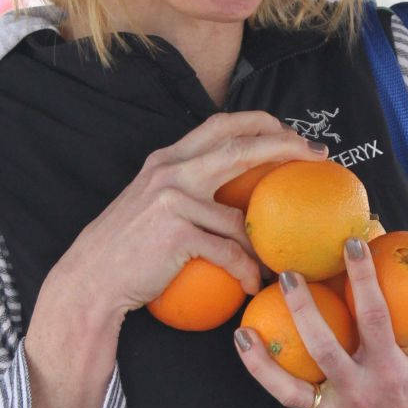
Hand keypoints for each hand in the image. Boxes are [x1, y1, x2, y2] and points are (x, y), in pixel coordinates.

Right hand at [24, 114, 325, 407]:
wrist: (90, 280)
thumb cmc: (127, 251)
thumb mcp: (153, 206)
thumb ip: (188, 190)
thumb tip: (237, 198)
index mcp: (168, 159)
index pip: (222, 124)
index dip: (263, 123)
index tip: (295, 135)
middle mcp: (171, 169)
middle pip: (241, 146)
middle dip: (286, 146)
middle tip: (318, 157)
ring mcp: (173, 199)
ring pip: (241, 216)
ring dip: (267, 241)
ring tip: (284, 257)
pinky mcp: (177, 232)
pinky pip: (229, 251)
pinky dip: (245, 270)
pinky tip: (251, 284)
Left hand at [234, 240, 407, 407]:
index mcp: (394, 372)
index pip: (375, 317)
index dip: (362, 278)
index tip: (351, 244)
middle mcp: (363, 395)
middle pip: (322, 348)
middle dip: (301, 308)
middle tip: (286, 275)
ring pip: (288, 391)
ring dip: (260, 362)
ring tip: (242, 332)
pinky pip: (302, 402)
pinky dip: (284, 381)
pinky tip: (266, 359)